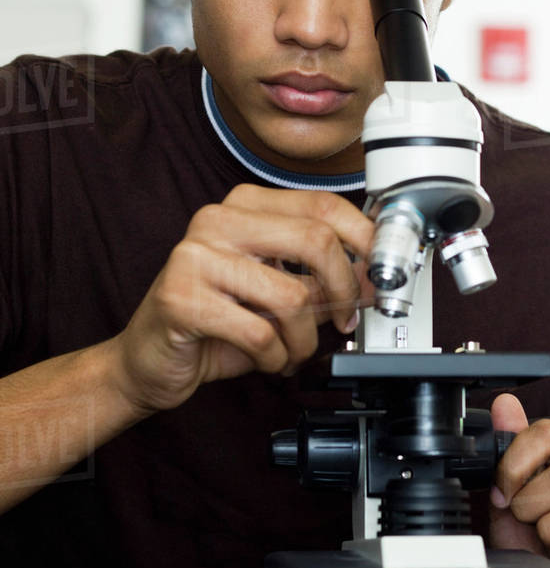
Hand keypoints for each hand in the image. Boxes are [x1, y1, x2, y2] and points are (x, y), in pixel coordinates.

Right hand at [111, 184, 374, 412]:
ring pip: (293, 295)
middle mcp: (217, 220)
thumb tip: (373, 277)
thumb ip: (320, 278)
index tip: (383, 271)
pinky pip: (261, 333)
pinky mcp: (181, 298)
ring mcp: (195, 256)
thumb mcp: (278, 292)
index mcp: (245, 205)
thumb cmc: (215, 322)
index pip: (324, 205)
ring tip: (293, 350)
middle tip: (344, 319)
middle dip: (344, 290)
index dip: (365, 240)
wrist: (148, 362)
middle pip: (316, 240)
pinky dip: (276, 357)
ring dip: (305, 339)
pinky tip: (266, 359)